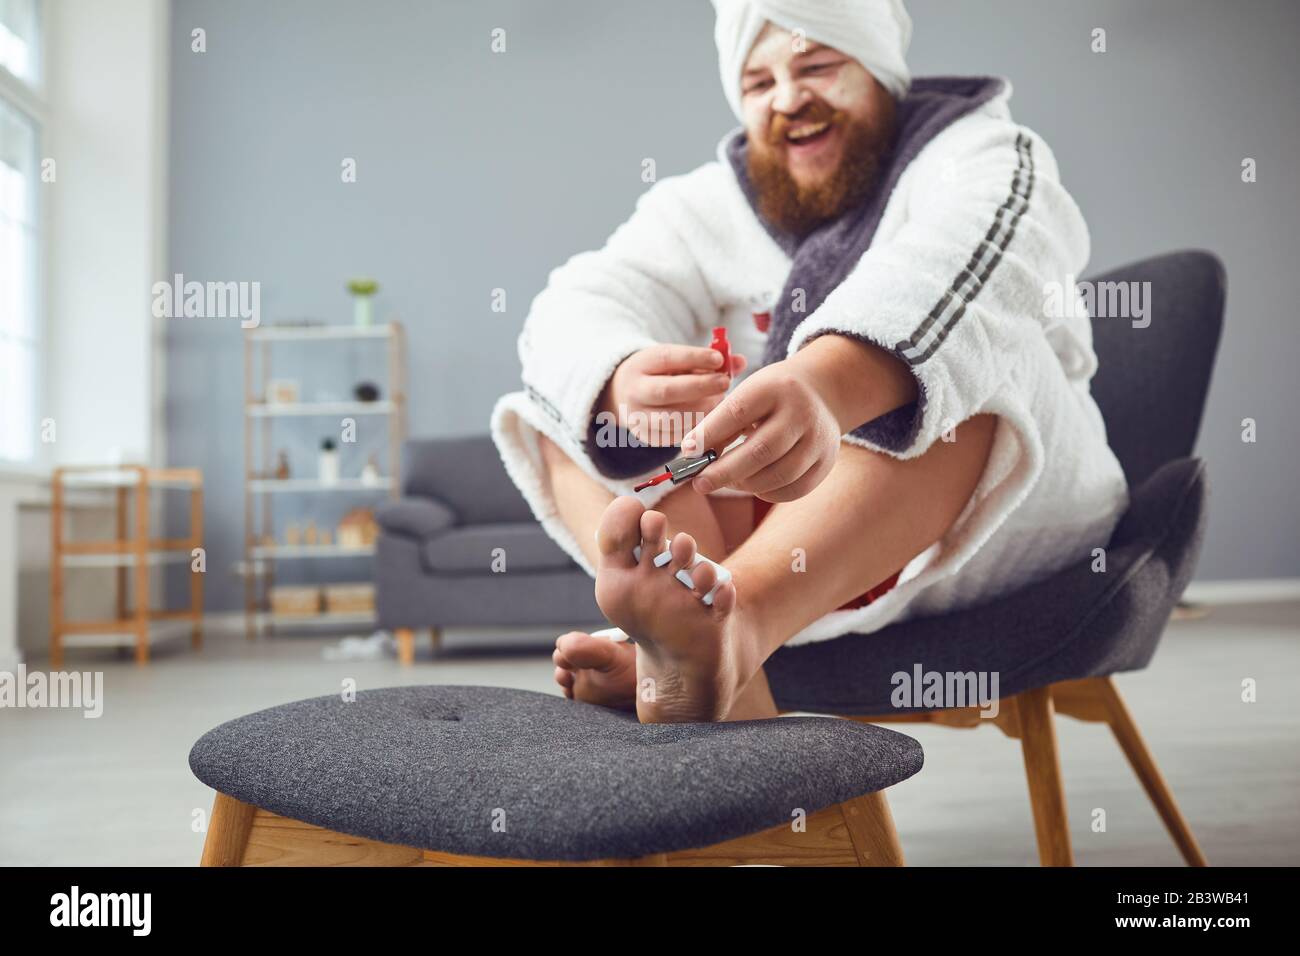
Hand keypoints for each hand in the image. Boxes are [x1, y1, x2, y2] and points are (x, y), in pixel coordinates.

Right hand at [601, 344, 747, 446]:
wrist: (627, 395)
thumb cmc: (665, 374)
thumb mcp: (679, 361)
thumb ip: (709, 361)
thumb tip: (740, 362)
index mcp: (642, 364)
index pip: (667, 358)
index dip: (694, 358)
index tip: (719, 359)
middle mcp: (635, 391)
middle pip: (667, 391)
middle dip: (700, 387)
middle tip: (725, 383)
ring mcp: (638, 417)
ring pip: (672, 418)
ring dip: (701, 412)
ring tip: (721, 404)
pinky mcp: (647, 437)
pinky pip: (675, 437)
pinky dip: (697, 430)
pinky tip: (713, 422)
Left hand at [679, 359, 840, 501]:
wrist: (822, 392)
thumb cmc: (773, 396)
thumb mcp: (749, 394)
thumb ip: (723, 422)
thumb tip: (696, 456)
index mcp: (775, 388)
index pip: (738, 412)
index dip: (710, 434)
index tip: (687, 451)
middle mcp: (801, 413)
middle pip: (760, 451)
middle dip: (724, 472)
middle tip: (699, 484)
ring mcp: (818, 439)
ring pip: (777, 475)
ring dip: (745, 485)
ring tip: (727, 482)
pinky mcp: (826, 462)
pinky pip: (793, 489)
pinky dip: (767, 493)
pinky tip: (753, 486)